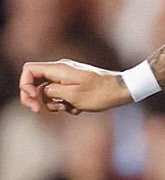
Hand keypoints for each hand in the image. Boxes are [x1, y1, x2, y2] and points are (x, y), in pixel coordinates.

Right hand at [18, 58, 135, 114]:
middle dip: (37, 98)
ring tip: (70, 109)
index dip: (25, 85)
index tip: (33, 101)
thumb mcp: (74, 96)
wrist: (124, 90)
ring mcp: (69, 76)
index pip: (29, 70)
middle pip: (36, 82)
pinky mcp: (76, 84)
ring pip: (50, 91)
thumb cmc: (102, 93)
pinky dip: (67, 103)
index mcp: (59, 69)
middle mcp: (61, 70)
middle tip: (39, 111)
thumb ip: (52, 92)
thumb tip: (43, 92)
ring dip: (55, 104)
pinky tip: (78, 109)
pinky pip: (63, 94)